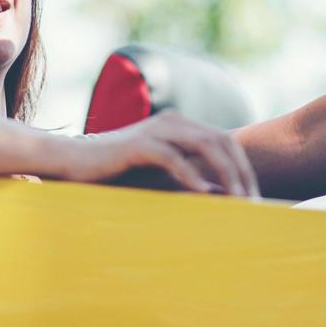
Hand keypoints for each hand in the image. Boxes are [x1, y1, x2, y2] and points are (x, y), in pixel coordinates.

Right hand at [57, 110, 258, 196]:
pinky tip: (204, 195)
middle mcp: (171, 122)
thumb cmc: (116, 172)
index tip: (254, 199)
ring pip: (204, 145)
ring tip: (237, 201)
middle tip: (254, 204)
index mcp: (179, 126)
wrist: (72, 161)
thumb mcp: (158, 175)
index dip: (243, 168)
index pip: (224, 141)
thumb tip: (223, 196)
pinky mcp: (137, 145)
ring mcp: (155, 131)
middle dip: (242, 172)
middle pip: (221, 141)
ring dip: (225, 174)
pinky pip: (172, 157)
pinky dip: (191, 176)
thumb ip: (187, 178)